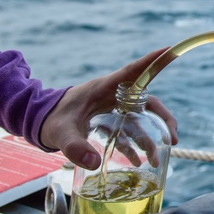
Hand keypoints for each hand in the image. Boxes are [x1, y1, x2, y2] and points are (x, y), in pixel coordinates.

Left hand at [39, 49, 177, 168]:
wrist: (40, 121)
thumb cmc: (50, 119)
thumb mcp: (60, 133)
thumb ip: (74, 146)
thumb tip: (94, 163)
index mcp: (103, 88)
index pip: (133, 73)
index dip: (152, 62)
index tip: (171, 50)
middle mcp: (113, 96)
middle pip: (147, 101)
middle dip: (163, 118)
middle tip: (173, 138)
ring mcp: (112, 109)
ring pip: (141, 119)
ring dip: (151, 137)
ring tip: (158, 157)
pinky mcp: (108, 122)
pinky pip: (129, 132)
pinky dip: (136, 146)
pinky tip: (140, 161)